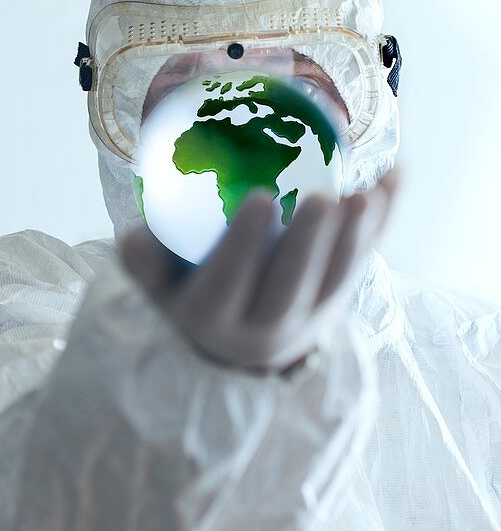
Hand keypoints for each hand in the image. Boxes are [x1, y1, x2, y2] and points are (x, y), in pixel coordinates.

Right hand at [119, 169, 401, 373]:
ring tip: (368, 194)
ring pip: (334, 283)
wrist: (240, 351)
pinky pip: (362, 265)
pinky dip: (380, 225)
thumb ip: (143, 262)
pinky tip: (394, 180)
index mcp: (211, 319)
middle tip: (323, 197)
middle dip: (310, 244)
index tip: (256, 199)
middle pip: (291, 289)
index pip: (228, 282)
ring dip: (355, 239)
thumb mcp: (157, 291)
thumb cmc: (191, 298)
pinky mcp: (337, 306)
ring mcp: (307, 322)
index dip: (243, 244)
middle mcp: (263, 330)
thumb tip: (137, 234)